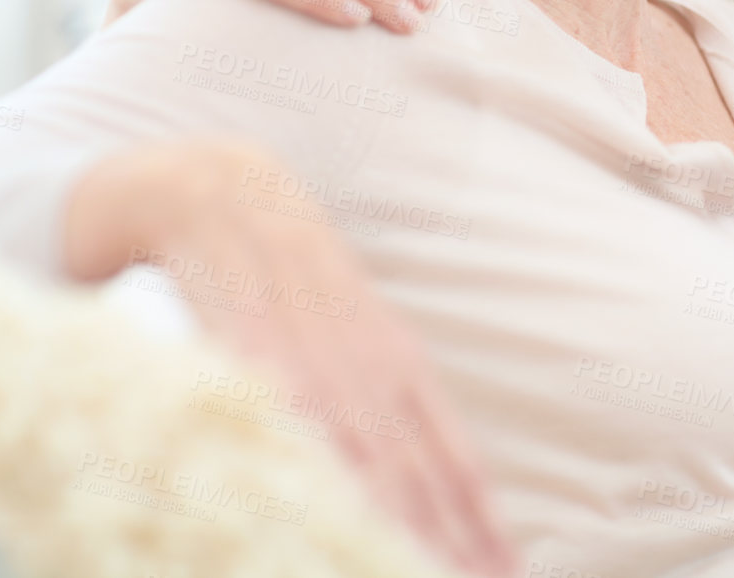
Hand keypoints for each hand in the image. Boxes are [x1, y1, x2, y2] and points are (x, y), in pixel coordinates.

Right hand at [65, 142, 514, 576]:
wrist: (227, 194)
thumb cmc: (297, 287)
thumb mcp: (357, 342)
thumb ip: (388, 408)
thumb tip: (424, 478)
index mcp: (400, 367)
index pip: (452, 458)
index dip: (479, 521)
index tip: (506, 574)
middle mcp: (367, 365)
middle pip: (413, 469)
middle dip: (439, 539)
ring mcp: (311, 353)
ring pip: (355, 448)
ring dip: (384, 514)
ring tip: (410, 564)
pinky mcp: (249, 338)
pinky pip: (278, 407)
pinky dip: (303, 447)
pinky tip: (319, 489)